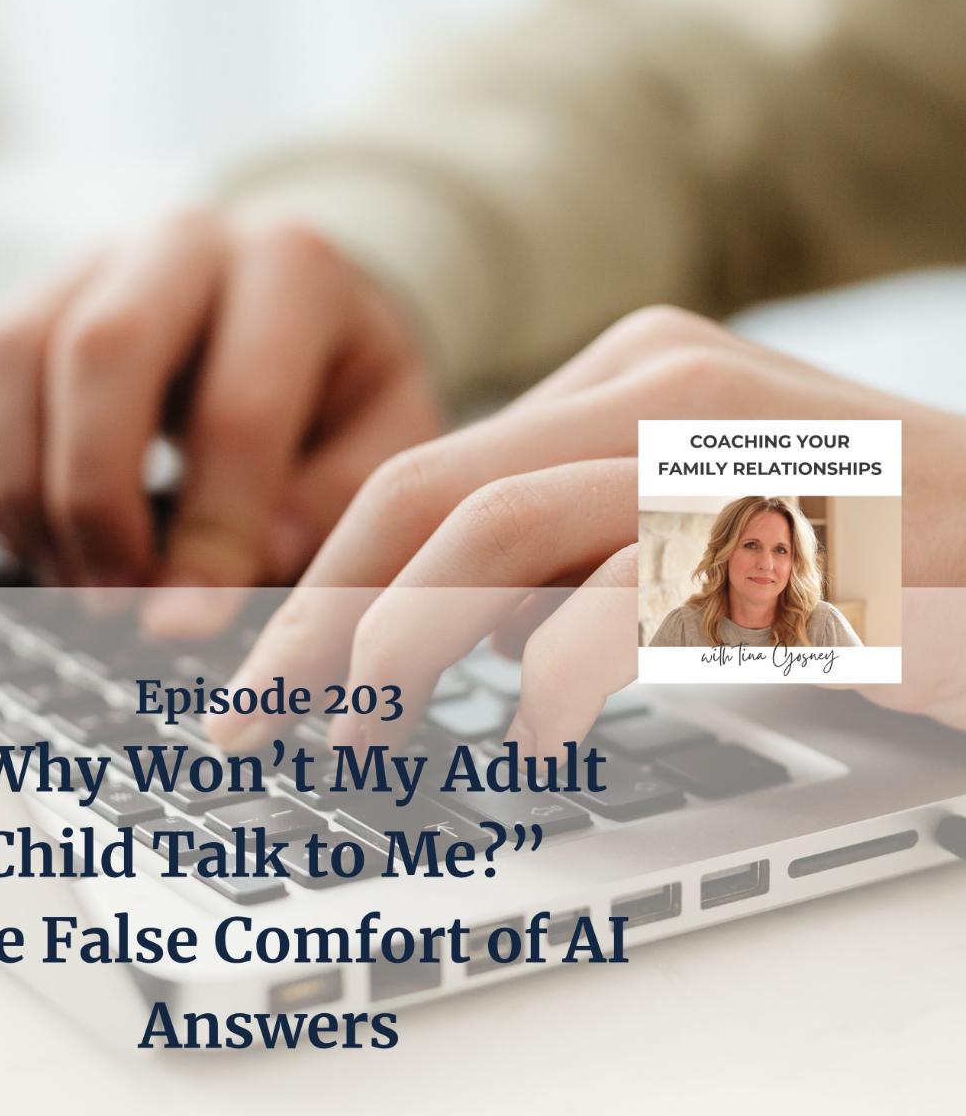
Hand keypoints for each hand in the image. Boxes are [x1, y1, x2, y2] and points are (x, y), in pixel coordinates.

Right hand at [0, 209, 440, 631]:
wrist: (291, 311)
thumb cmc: (342, 390)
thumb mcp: (383, 440)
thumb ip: (329, 505)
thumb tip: (229, 576)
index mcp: (294, 270)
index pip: (240, 410)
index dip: (210, 535)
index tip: (186, 622)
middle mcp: (183, 242)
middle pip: (99, 353)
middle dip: (94, 500)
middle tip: (113, 602)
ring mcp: (91, 261)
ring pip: (8, 362)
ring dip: (27, 497)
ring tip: (80, 580)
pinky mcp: (24, 300)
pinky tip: (38, 534)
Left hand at [209, 306, 965, 752]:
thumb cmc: (856, 549)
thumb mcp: (678, 521)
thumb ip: (566, 550)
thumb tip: (431, 626)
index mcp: (624, 377)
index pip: (423, 473)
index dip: (322, 579)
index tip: (268, 673)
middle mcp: (663, 389)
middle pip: (425, 492)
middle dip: (320, 618)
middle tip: (260, 716)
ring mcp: (726, 450)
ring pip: (497, 529)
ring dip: (403, 644)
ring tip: (366, 737)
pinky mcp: (794, 536)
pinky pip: (630, 596)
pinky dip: (557, 674)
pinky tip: (532, 733)